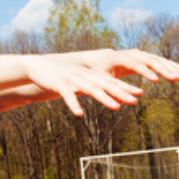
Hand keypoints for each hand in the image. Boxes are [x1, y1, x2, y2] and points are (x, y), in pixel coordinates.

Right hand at [27, 56, 144, 115]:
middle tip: (135, 101)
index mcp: (90, 75)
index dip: (126, 87)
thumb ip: (93, 85)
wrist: (38, 65)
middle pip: (106, 85)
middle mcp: (84, 76)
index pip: (111, 81)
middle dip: (121, 93)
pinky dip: (73, 104)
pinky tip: (79, 114)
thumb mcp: (79, 79)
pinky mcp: (59, 84)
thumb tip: (110, 96)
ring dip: (105, 98)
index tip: (140, 93)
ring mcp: (72, 79)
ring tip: (116, 107)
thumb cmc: (62, 75)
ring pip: (91, 89)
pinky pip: (67, 96)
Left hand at [70, 48, 178, 83]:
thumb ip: (109, 90)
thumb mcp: (100, 80)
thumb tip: (119, 104)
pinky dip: (172, 66)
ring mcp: (140, 55)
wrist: (99, 59)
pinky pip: (160, 61)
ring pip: (158, 60)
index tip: (156, 81)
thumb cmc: (97, 71)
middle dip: (163, 69)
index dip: (145, 72)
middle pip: (150, 60)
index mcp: (119, 58)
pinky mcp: (145, 58)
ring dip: (172, 67)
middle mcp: (131, 54)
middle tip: (175, 78)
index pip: (134, 64)